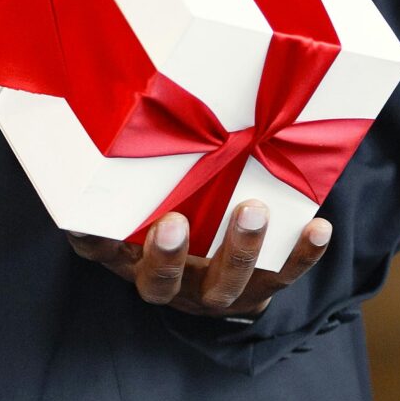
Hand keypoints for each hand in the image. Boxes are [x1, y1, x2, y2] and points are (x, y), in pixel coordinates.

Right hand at [67, 200, 332, 321]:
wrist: (221, 279)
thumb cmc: (174, 218)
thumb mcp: (143, 205)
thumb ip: (128, 175)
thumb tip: (101, 109)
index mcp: (131, 260)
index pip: (99, 252)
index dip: (90, 239)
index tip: (82, 218)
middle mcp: (169, 283)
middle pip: (159, 282)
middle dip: (167, 256)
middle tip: (173, 223)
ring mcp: (215, 291)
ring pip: (224, 284)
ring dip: (240, 248)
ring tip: (253, 209)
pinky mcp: (260, 290)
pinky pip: (283, 277)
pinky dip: (302, 254)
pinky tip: (317, 227)